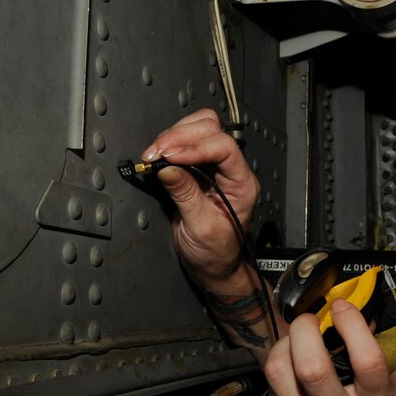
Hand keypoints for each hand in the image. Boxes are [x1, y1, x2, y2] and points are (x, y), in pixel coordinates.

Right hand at [142, 109, 259, 283]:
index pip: (224, 147)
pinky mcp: (196, 169)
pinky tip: (156, 158)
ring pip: (197, 130)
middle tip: (156, 153)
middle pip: (211, 129)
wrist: (213, 265)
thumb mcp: (200, 228)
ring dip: (172, 137)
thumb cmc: (216, 253)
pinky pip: (184, 144)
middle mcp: (231, 170)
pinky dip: (167, 145)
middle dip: (180, 136)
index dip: (195, 146)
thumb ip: (186, 195)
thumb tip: (167, 168)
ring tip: (153, 155)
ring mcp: (214, 167)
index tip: (170, 155)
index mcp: (242, 184)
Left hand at [264, 299, 395, 395]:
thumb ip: (371, 367)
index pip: (365, 360)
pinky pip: (270, 387)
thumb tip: (356, 319)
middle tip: (311, 319)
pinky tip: (290, 366)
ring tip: (295, 338)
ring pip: (279, 372)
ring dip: (284, 343)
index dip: (351, 324)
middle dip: (306, 328)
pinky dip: (279, 367)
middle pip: (311, 365)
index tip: (343, 308)